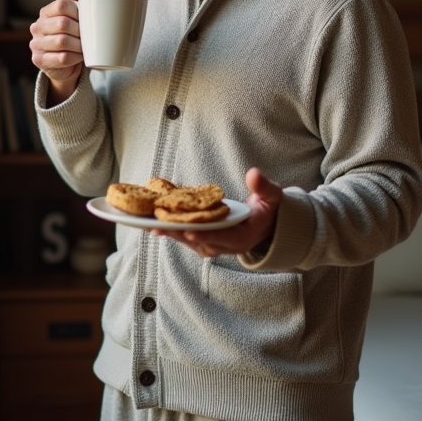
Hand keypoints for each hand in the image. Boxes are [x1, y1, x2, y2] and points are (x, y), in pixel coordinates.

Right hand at [29, 0, 83, 104]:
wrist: (66, 65)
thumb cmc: (72, 37)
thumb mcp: (74, 19)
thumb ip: (73, 2)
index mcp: (45, 12)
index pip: (62, 5)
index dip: (78, 12)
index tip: (89, 20)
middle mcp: (37, 26)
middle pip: (63, 23)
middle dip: (80, 31)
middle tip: (91, 36)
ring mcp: (35, 43)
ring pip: (62, 41)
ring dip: (79, 45)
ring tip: (86, 47)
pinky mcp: (38, 60)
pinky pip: (61, 58)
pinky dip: (75, 57)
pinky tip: (80, 57)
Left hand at [152, 167, 282, 257]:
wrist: (267, 224)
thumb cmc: (268, 208)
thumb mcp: (272, 196)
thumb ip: (263, 187)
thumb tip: (254, 173)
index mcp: (243, 238)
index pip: (222, 237)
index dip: (206, 234)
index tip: (189, 231)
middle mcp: (226, 247)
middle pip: (199, 242)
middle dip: (178, 234)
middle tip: (157, 227)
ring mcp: (215, 246)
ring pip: (190, 241)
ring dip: (170, 233)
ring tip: (150, 224)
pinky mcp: (206, 241)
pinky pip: (187, 237)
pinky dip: (172, 230)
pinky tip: (155, 223)